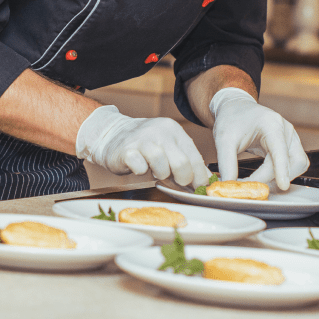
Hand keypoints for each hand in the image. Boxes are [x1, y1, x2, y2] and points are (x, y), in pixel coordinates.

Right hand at [75, 106, 208, 188]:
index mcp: (174, 130)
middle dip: (182, 179)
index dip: (200, 177)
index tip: (199, 189)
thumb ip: (186, 160)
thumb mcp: (168, 146)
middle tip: (176, 182)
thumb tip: (207, 180)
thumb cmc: (144, 145)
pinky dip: (141, 173)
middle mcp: (160, 132)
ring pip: (162, 167)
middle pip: (182, 164)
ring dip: (161, 175)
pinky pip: (140, 168)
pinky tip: (140, 168)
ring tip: (155, 172)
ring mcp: (142, 140)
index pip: (195, 157)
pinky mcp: (127, 150)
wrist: (111, 134)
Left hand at [210, 88, 308, 189]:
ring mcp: (290, 137)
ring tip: (257, 182)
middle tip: (254, 186)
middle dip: (277, 176)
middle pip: (295, 160)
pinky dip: (280, 174)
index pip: (281, 149)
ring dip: (280, 177)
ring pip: (297, 165)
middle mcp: (285, 130)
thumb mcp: (223, 140)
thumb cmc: (231, 120)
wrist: (235, 108)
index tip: (282, 186)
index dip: (282, 168)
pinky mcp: (289, 145)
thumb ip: (227, 164)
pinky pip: (292, 165)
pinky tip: (262, 177)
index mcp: (271, 123)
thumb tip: (231, 186)